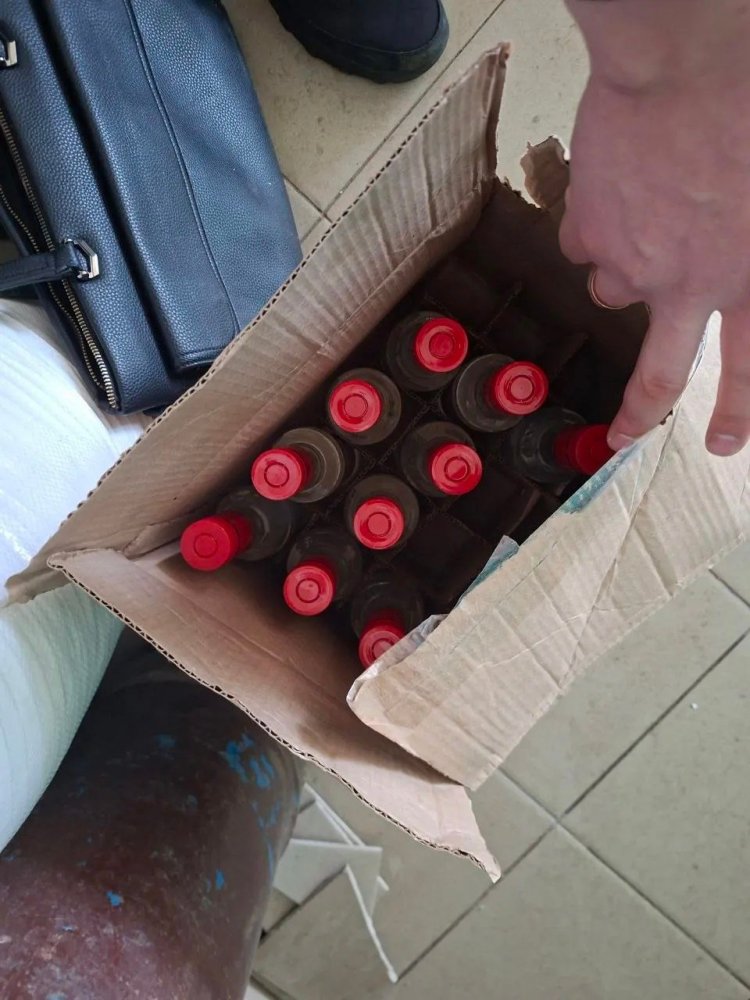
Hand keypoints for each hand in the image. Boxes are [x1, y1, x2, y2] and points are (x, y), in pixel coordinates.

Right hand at [561, 2, 749, 456]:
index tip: (724, 442)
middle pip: (658, 373)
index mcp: (749, 275)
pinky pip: (584, 242)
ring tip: (640, 218)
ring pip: (612, 290)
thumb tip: (738, 269)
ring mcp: (631, 261)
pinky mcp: (589, 229)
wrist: (688, 57)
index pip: (748, 367)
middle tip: (621, 436)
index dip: (736, 411)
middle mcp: (688, 283)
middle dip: (638, 415)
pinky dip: (596, 224)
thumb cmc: (746, 107)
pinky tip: (616, 186)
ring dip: (621, 269)